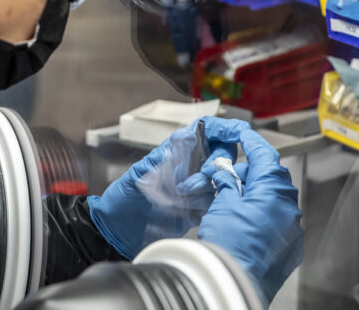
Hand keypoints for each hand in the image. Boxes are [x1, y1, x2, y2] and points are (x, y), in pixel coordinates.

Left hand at [88, 117, 250, 259]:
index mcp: (176, 150)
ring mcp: (195, 186)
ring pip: (221, 180)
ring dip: (205, 190)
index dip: (226, 128)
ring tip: (180, 200)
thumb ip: (163, 157)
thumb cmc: (123, 199)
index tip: (240, 131)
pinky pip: (216, 203)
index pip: (207, 129)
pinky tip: (188, 213)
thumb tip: (186, 136)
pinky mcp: (197, 208)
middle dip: (216, 164)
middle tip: (196, 180)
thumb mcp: (139, 174)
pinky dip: (206, 207)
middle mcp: (189, 165)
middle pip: (221, 153)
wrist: (118, 231)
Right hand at [198, 128, 302, 305]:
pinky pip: (276, 222)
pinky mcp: (290, 247)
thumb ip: (225, 184)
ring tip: (227, 205)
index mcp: (274, 190)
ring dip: (252, 197)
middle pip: (268, 178)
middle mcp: (289, 207)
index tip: (242, 134)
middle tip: (222, 180)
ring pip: (272, 201)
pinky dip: (259, 217)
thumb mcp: (221, 206)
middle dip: (245, 176)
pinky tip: (240, 225)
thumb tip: (224, 175)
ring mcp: (292, 229)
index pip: (264, 154)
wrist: (236, 284)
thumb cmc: (229, 246)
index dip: (250, 142)